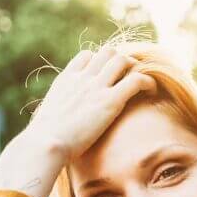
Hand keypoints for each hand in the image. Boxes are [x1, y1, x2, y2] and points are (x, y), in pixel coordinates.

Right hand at [26, 46, 156, 161]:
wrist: (46, 143)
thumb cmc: (44, 140)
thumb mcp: (47, 118)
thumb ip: (57, 114)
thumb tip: (52, 127)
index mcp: (66, 80)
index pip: (87, 56)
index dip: (101, 62)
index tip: (108, 75)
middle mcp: (82, 78)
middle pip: (107, 52)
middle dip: (121, 61)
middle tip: (130, 79)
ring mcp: (97, 87)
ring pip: (122, 60)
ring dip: (135, 68)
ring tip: (142, 84)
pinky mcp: (110, 101)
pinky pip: (136, 80)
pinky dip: (147, 82)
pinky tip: (152, 91)